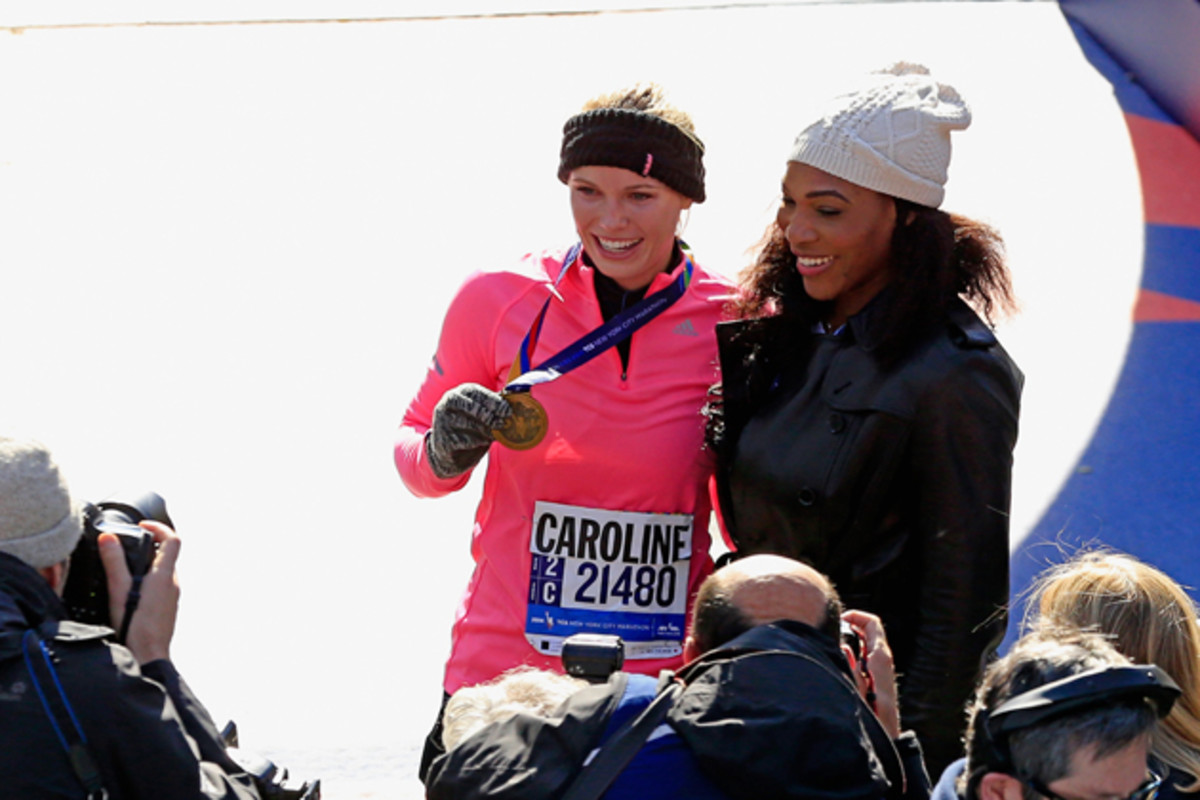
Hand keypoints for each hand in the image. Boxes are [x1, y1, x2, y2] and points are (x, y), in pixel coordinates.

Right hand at [98, 520, 179, 664]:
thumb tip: (108, 538)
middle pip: (167, 555)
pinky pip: (160, 587)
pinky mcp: (167, 608)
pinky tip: (130, 592)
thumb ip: (114, 562)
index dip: (159, 527)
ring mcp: (172, 597)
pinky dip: (147, 581)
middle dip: (148, 546)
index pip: (173, 539)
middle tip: (127, 547)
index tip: (142, 525)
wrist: (148, 655)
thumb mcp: (119, 589)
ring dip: (146, 565)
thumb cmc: (136, 626)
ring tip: (124, 570)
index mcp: (165, 575)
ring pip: (163, 572)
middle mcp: (173, 583)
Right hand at [425, 383, 511, 478]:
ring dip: (486, 430)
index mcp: (459, 393)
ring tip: (494, 434)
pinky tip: (483, 442)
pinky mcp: (443, 439)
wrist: (448, 450)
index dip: (494, 402)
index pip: (476, 392)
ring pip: (470, 424)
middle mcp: (448, 403)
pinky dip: (478, 442)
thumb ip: (493, 406)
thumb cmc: (469, 426)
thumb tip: (516, 399)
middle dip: (490, 416)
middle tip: (502, 424)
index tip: (508, 411)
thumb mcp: (479, 412)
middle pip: (473, 408)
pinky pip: (465, 440)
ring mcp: (443, 421)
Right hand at [842, 609, 900, 738]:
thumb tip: (844, 647)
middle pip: (869, 631)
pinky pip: (864, 656)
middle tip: (834, 627)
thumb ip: (850, 668)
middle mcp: (883, 661)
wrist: (886, 739)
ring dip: (850, 639)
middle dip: (851, 625)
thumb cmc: (873, 718)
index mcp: (880, 658)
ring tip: (832, 641)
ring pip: (866, 644)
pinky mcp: (876, 678)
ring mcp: (880, 669)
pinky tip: (838, 659)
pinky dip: (852, 651)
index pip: (872, 624)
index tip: (841, 618)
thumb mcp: (856, 691)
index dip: (857, 616)